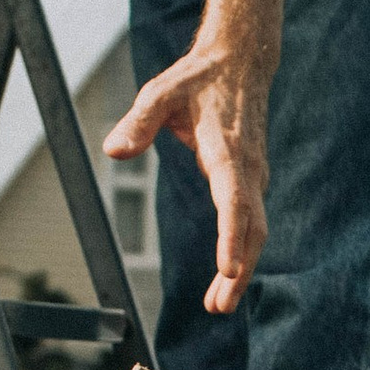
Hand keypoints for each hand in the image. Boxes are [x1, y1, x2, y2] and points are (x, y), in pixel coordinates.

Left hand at [105, 45, 266, 313]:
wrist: (242, 62)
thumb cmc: (198, 78)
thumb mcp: (160, 92)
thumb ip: (139, 121)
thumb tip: (114, 150)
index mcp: (226, 149)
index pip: (232, 200)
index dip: (230, 237)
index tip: (227, 270)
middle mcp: (248, 167)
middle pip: (251, 227)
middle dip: (239, 270)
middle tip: (219, 306)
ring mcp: (254, 175)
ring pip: (255, 229)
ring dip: (241, 268)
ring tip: (218, 305)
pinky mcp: (252, 180)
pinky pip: (251, 222)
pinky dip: (242, 252)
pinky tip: (227, 276)